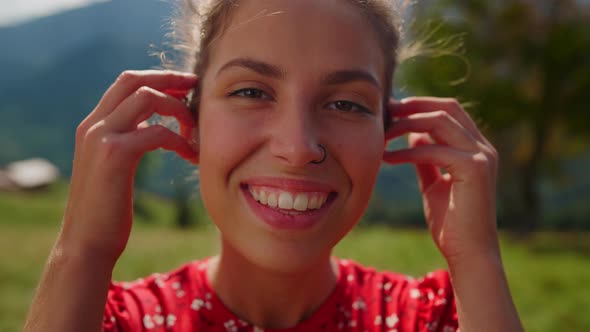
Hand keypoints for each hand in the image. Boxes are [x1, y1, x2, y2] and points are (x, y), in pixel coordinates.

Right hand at [58, 70, 198, 263]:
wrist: (86, 244)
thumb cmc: (106, 211)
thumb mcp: (114, 167)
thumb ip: (127, 140)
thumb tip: (153, 127)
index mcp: (92, 126)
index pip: (125, 84)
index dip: (157, 78)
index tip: (185, 85)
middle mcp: (92, 125)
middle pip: (133, 80)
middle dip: (169, 79)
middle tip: (197, 87)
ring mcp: (101, 137)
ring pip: (147, 98)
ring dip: (179, 110)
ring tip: (194, 133)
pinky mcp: (115, 155)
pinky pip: (158, 132)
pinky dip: (180, 140)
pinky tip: (191, 156)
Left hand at [383, 97, 499, 264]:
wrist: (468, 252)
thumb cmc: (451, 222)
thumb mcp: (434, 183)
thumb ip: (427, 158)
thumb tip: (414, 136)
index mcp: (476, 147)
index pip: (449, 110)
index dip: (419, 104)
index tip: (390, 110)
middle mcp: (483, 147)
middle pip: (447, 107)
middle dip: (413, 105)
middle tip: (384, 110)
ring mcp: (482, 156)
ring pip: (441, 121)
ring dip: (407, 124)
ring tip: (382, 134)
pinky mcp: (474, 169)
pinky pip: (434, 150)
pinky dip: (407, 152)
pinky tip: (387, 158)